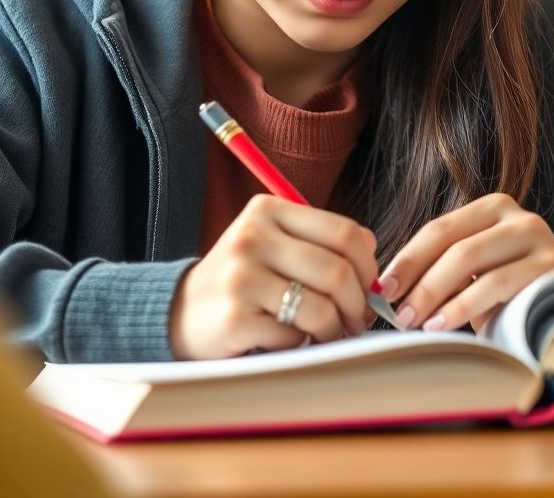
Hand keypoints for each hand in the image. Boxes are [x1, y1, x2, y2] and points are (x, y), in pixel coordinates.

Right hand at [169, 193, 377, 359]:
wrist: (181, 312)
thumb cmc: (244, 278)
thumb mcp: (275, 243)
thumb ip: (321, 239)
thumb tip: (372, 247)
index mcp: (268, 210)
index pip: (344, 232)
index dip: (369, 266)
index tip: (369, 287)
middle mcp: (252, 236)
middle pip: (337, 270)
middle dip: (357, 304)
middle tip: (357, 320)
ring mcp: (241, 276)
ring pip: (320, 308)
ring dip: (334, 329)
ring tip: (330, 334)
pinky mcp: (234, 317)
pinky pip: (293, 337)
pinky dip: (300, 344)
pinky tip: (288, 339)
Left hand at [378, 193, 553, 332]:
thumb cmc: (515, 293)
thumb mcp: (478, 274)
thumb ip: (444, 269)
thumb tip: (389, 290)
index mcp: (492, 208)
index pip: (439, 229)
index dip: (407, 258)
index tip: (381, 288)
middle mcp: (516, 215)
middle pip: (451, 243)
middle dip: (416, 279)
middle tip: (393, 311)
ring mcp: (538, 237)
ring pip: (469, 259)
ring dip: (434, 293)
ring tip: (413, 321)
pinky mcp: (552, 265)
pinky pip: (496, 283)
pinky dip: (462, 305)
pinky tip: (442, 324)